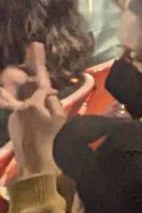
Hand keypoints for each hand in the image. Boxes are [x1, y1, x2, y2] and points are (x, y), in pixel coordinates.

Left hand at [0, 43, 66, 175]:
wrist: (37, 167)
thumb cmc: (53, 142)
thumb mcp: (60, 119)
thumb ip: (54, 102)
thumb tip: (49, 94)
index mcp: (33, 105)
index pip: (40, 84)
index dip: (39, 66)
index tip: (36, 45)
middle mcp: (19, 108)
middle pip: (19, 86)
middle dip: (23, 69)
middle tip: (29, 48)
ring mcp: (13, 118)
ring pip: (13, 98)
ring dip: (11, 86)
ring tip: (10, 73)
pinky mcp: (12, 126)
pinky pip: (15, 109)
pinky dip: (18, 101)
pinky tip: (19, 98)